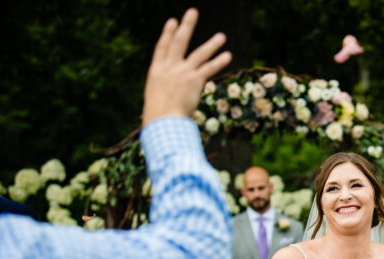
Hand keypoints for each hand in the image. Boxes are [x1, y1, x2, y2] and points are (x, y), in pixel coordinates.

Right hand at [142, 9, 231, 126]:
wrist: (162, 121)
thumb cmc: (157, 118)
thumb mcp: (155, 101)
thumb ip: (164, 95)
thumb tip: (168, 102)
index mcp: (156, 72)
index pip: (162, 47)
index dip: (167, 33)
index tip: (172, 21)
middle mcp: (168, 68)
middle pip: (179, 42)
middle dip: (186, 26)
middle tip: (193, 12)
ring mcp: (182, 72)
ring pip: (199, 54)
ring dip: (212, 44)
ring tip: (222, 36)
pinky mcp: (194, 80)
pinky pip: (209, 68)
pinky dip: (219, 62)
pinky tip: (228, 55)